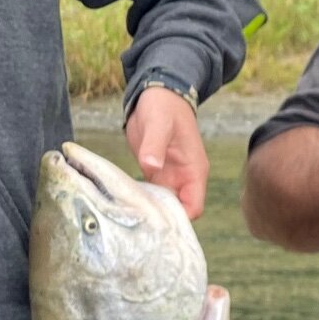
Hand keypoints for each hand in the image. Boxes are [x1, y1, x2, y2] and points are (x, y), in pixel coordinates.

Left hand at [127, 86, 207, 217]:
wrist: (157, 94)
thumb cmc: (164, 106)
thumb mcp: (159, 123)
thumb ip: (155, 145)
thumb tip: (151, 166)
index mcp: (193, 170)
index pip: (194, 206)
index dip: (179, 218)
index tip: (156, 222)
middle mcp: (183, 178)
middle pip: (177, 211)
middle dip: (161, 220)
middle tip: (136, 225)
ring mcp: (168, 177)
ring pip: (162, 205)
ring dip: (148, 212)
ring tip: (128, 219)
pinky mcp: (154, 173)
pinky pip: (150, 193)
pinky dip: (140, 200)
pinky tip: (124, 205)